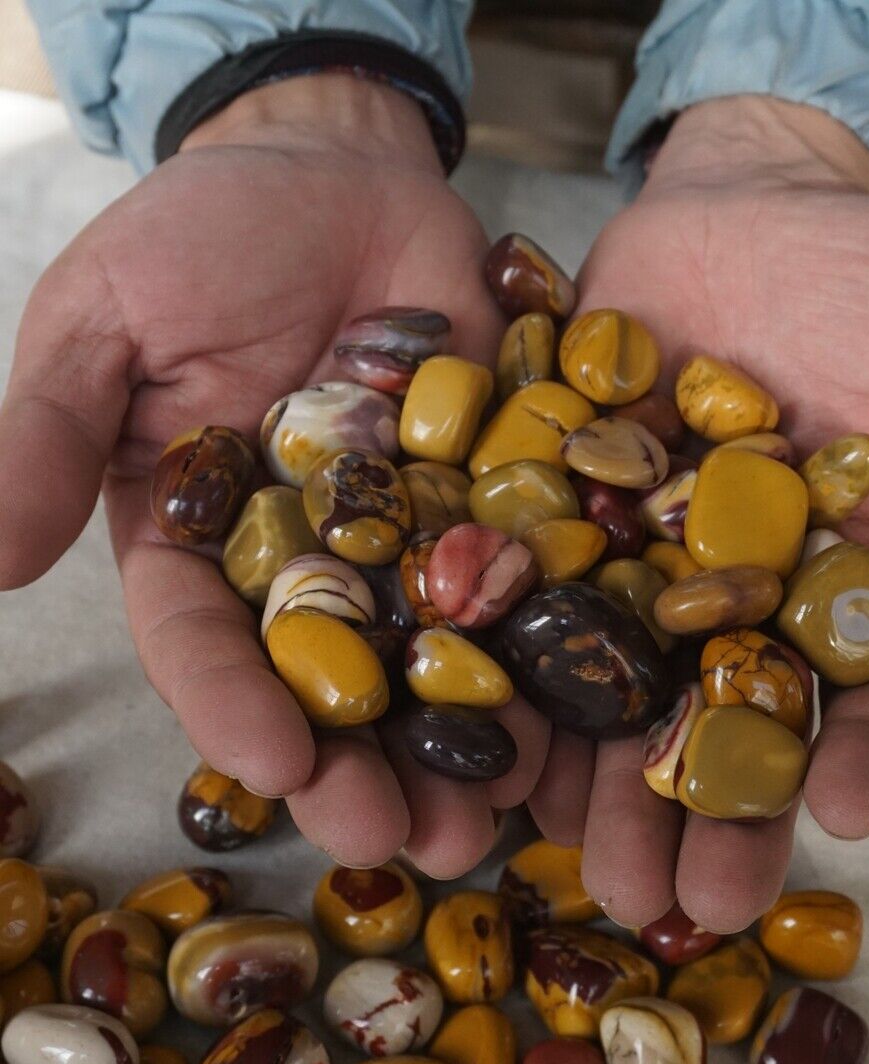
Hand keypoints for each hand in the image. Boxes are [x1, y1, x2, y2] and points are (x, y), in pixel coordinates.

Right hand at [0, 73, 548, 874]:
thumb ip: (49, 433)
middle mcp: (308, 555)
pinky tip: (570, 707)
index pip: (206, 640)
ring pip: (432, 652)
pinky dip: (543, 638)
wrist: (335, 170)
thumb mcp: (105, 322)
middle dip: (362, 761)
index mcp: (201, 535)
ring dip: (462, 736)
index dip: (234, 705)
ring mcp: (410, 530)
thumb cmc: (203, 235)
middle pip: (332, 677)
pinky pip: (520, 570)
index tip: (274, 764)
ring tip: (495, 813)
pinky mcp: (492, 491)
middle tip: (401, 841)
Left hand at [527, 96, 868, 930]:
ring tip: (588, 861)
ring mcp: (641, 552)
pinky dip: (519, 661)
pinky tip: (503, 739)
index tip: (852, 817)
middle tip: (691, 897)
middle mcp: (739, 585)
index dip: (861, 752)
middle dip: (711, 805)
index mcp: (846, 573)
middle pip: (726, 713)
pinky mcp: (559, 503)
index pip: (863, 684)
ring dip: (605, 773)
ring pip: (622, 681)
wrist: (751, 203)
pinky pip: (537, 593)